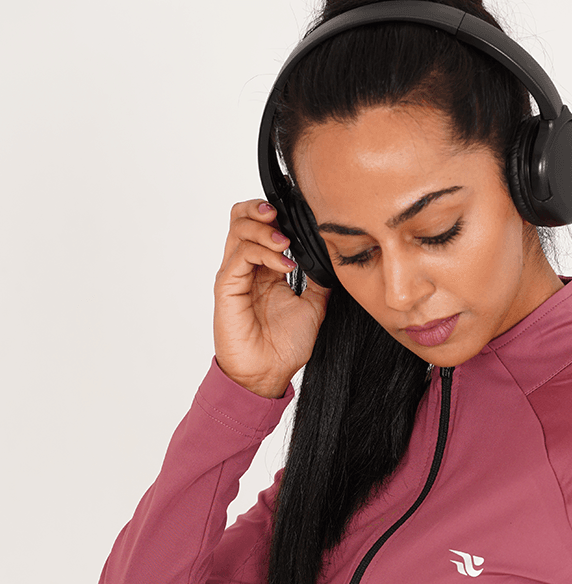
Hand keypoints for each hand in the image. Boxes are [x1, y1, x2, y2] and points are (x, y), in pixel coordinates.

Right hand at [212, 198, 330, 397]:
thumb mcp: (314, 306)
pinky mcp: (227, 286)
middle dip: (262, 209)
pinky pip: (240, 255)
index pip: (261, 224)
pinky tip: (285, 265)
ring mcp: (234, 274)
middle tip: (282, 217)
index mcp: (264, 268)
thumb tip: (333, 259)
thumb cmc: (284, 346)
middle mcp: (246, 266)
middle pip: (241, 217)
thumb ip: (319, 280)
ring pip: (238, 228)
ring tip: (287, 243)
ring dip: (265, 229)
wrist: (268, 374)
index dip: (278, 215)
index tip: (300, 218)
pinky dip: (264, 252)